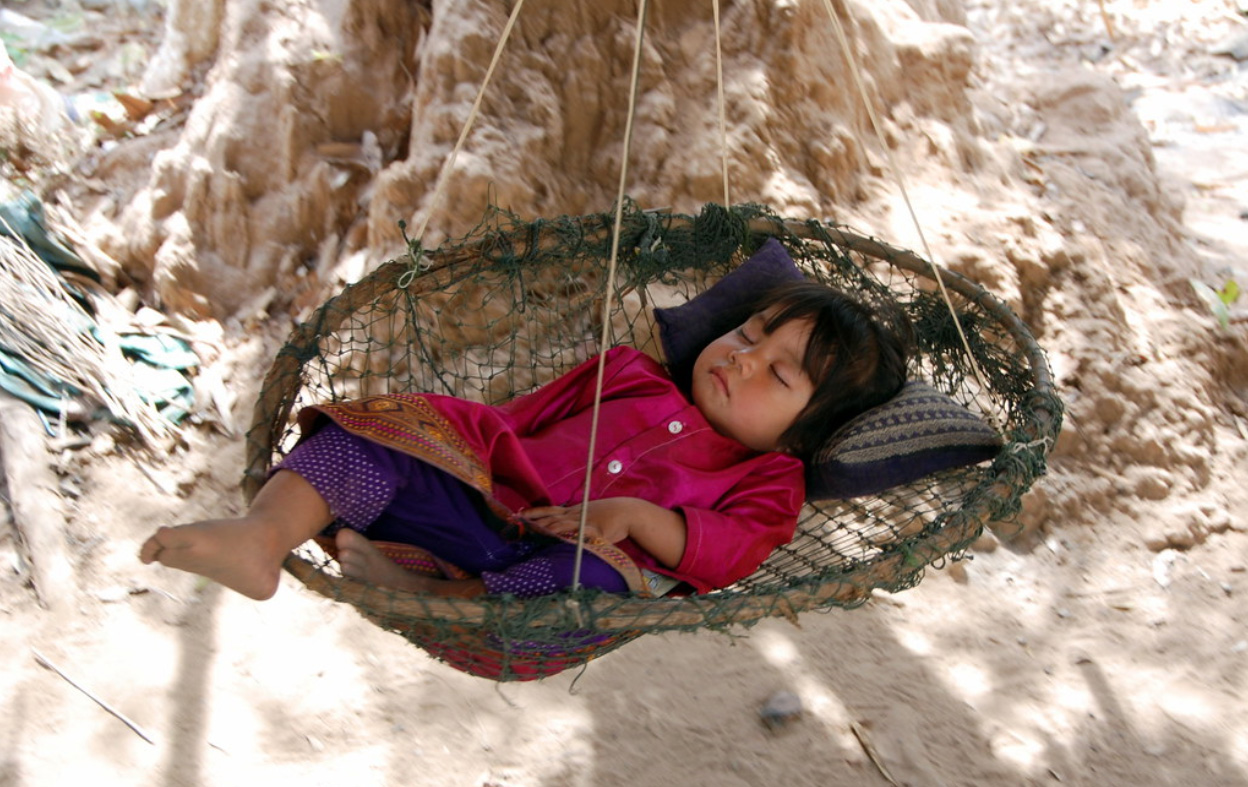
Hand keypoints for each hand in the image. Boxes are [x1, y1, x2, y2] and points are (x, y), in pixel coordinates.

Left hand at [523, 497, 687, 568]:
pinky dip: (570, 537)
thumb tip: (560, 525)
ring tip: (533, 533)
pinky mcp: (595, 531)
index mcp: (573, 510)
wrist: (628, 511)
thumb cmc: (608, 513)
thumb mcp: (588, 512)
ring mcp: (585, 522)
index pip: (548, 510)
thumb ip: (574, 517)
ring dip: (546, 529)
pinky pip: (580, 535)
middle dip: (534, 523)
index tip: (518, 514)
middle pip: (551, 518)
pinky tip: (560, 541)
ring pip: (562, 525)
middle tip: (518, 526)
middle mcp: (575, 514)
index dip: (533, 512)